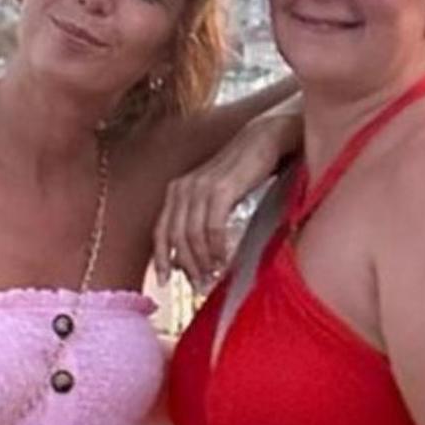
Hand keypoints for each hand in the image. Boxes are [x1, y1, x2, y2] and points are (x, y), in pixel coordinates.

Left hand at [153, 96, 301, 288]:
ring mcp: (200, 187)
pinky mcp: (221, 189)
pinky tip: (224, 260)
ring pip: (192, 236)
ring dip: (202, 261)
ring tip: (213, 277)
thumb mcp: (214, 195)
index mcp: (177, 189)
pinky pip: (212, 228)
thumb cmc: (242, 172)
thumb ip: (199, 219)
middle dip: (187, 266)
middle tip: (200, 285)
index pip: (161, 231)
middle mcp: (183, 187)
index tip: (166, 282)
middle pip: (176, 238)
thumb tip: (193, 257)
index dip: (161, 258)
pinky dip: (216, 248)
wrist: (264, 140)